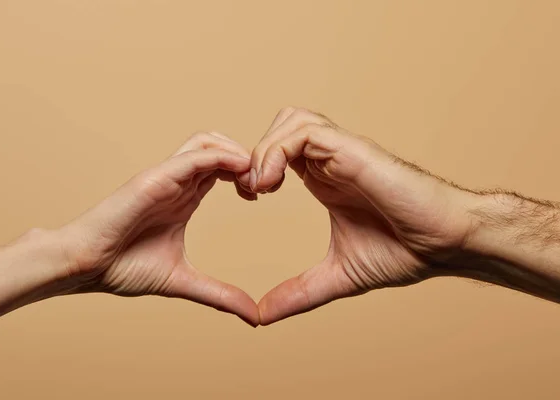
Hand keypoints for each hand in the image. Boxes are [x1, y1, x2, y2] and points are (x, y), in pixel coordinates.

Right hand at [60, 132, 259, 326]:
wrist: (86, 267)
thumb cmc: (123, 268)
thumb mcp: (184, 281)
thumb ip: (219, 294)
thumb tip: (253, 316)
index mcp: (185, 198)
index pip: (223, 169)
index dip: (247, 175)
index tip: (262, 196)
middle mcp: (177, 182)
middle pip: (220, 147)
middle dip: (248, 160)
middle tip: (264, 185)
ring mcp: (166, 177)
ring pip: (208, 142)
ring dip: (236, 153)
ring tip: (253, 178)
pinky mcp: (155, 178)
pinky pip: (194, 156)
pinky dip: (221, 157)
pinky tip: (240, 171)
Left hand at [243, 107, 477, 324]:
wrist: (445, 244)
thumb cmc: (403, 251)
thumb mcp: (336, 274)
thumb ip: (299, 292)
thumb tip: (262, 316)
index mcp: (325, 178)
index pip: (279, 150)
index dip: (255, 166)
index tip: (247, 198)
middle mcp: (332, 159)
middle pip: (280, 126)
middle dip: (254, 152)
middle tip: (248, 191)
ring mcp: (343, 152)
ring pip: (290, 120)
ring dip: (264, 149)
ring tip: (259, 188)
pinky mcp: (354, 151)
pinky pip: (305, 132)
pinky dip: (278, 151)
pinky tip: (273, 184)